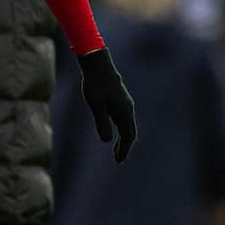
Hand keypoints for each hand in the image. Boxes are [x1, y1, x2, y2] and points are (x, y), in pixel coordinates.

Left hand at [77, 47, 136, 161]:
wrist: (97, 64)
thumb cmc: (95, 84)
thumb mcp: (96, 105)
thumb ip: (102, 122)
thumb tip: (107, 141)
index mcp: (124, 112)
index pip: (128, 136)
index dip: (124, 149)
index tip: (119, 161)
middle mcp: (128, 108)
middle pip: (130, 132)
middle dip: (125, 146)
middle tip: (118, 158)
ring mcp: (125, 102)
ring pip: (127, 124)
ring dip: (123, 137)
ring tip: (116, 147)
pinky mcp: (120, 98)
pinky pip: (123, 117)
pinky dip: (121, 127)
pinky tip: (114, 128)